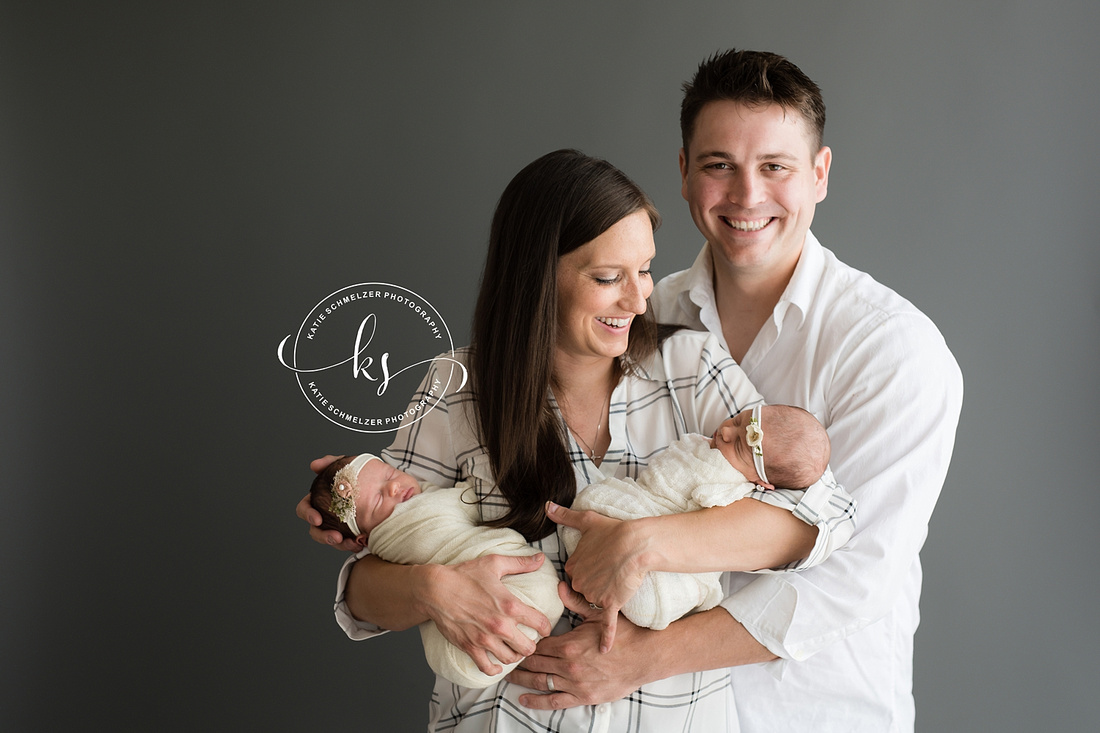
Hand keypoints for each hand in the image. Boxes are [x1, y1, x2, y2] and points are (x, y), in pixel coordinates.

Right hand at [295, 455, 359, 551]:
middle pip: (315, 530)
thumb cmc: (361, 474)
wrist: (384, 484)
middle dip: (323, 536)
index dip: (308, 514)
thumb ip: (331, 462)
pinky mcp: (351, 533)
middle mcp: (326, 515)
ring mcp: (338, 525)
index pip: (305, 507)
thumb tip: (315, 465)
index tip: (317, 519)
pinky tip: (361, 543)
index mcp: (320, 499)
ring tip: (352, 543)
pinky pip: (348, 543)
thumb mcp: (347, 465)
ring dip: (339, 544)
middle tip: (336, 537)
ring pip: (332, 540)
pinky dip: (352, 544)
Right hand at [423, 553, 554, 676]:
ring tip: (513, 649)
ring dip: (515, 656)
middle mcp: (500, 626)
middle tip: (529, 639)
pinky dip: (494, 669)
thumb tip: (540, 558)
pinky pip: (487, 667)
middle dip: (532, 644)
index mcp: (510, 605)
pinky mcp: (470, 647)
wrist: (435, 590)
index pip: (540, 624)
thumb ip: (520, 563)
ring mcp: (484, 639)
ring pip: (511, 659)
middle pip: (529, 648)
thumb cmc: (464, 575)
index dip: (546, 627)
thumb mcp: (494, 564)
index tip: (544, 628)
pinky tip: (496, 663)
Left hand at [507, 582, 652, 708]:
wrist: (646, 656)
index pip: (538, 644)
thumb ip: (575, 602)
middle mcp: (568, 665)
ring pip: (540, 682)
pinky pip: (554, 701)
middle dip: (517, 660)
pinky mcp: (583, 697)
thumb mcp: (600, 614)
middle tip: (503, 657)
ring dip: (521, 679)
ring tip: (506, 675)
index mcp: (569, 644)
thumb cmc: (625, 633)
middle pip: (534, 663)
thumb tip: (558, 585)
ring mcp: (575, 683)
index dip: (524, 642)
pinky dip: (536, 702)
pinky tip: (522, 698)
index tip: (512, 640)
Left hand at [547, 501, 649, 650]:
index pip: (574, 577)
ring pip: (595, 603)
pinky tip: (605, 650)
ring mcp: (594, 595)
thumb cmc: (613, 530)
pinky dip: (605, 637)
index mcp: (572, 566)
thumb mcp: (586, 520)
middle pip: (583, 592)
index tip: (597, 565)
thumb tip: (547, 505)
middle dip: (593, 587)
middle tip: (608, 575)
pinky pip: (606, 624)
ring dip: (604, 599)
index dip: (587, 572)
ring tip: (618, 584)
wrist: (637, 543)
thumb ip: (564, 516)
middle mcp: (579, 583)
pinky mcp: (610, 603)